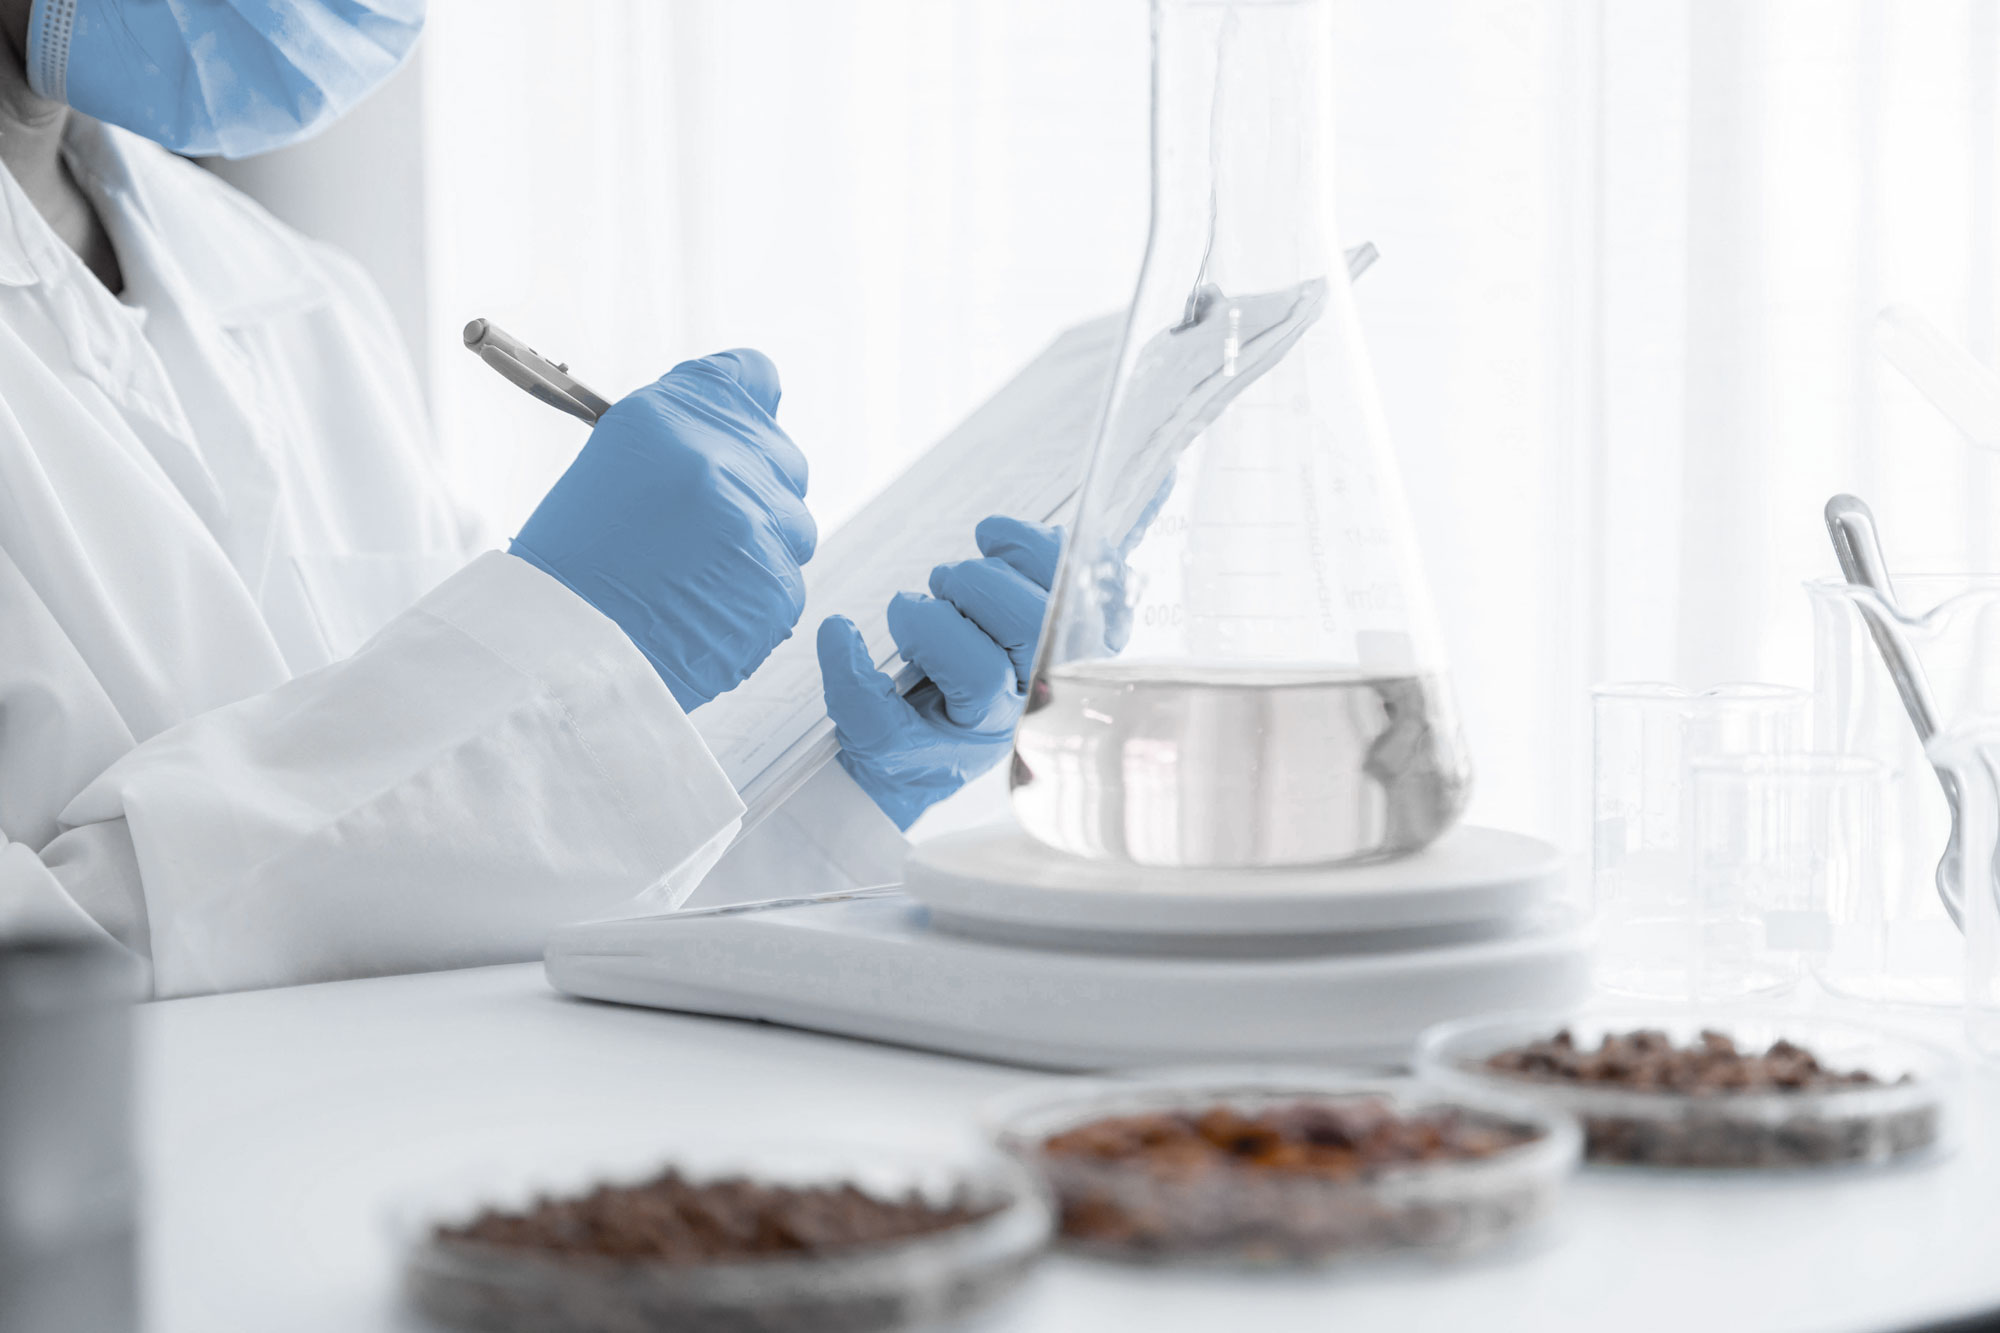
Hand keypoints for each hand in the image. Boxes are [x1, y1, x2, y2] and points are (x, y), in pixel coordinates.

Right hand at [511, 350, 815, 711]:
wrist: (558, 652)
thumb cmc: (574, 562)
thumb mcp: (616, 465)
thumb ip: (689, 434)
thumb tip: (754, 417)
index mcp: (669, 415)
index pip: (753, 375)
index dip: (746, 411)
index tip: (735, 435)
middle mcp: (719, 458)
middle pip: (782, 458)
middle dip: (754, 488)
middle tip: (701, 528)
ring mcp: (753, 523)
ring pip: (792, 524)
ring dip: (757, 545)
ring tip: (694, 574)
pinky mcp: (776, 586)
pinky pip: (786, 580)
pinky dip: (753, 595)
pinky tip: (703, 609)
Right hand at [818, 516, 1059, 828]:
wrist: (953, 742)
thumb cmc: (914, 736)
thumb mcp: (872, 735)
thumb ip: (852, 693)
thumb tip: (840, 632)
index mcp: (992, 725)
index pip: (981, 675)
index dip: (931, 632)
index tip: (902, 612)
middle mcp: (1041, 689)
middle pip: (1031, 624)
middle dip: (971, 588)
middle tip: (938, 588)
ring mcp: (1069, 651)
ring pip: (1061, 588)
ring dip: (1002, 563)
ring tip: (962, 577)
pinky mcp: (1081, 617)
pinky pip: (1083, 564)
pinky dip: (1039, 541)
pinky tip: (998, 542)